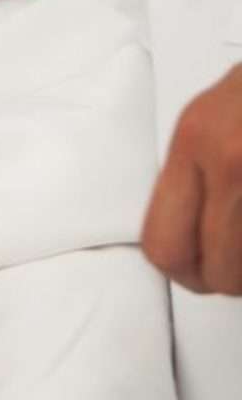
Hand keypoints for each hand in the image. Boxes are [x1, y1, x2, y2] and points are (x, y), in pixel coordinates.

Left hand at [143, 65, 241, 294]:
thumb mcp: (211, 117)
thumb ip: (194, 175)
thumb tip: (188, 242)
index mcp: (196, 143)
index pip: (164, 243)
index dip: (185, 273)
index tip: (200, 275)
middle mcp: (230, 160)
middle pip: (218, 272)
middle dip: (229, 282)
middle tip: (237, 275)